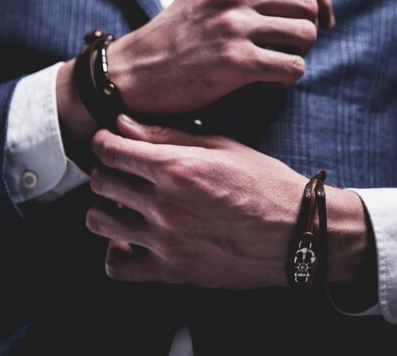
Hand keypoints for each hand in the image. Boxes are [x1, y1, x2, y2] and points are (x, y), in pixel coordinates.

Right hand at [57, 0, 333, 151]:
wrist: (133, 72)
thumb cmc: (173, 38)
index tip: (322, 20)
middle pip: (308, 6)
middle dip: (309, 32)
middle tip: (291, 50)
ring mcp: (234, 26)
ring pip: (306, 35)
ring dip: (299, 55)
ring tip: (276, 66)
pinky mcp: (235, 62)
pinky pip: (293, 67)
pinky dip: (287, 78)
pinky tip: (268, 82)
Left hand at [87, 115, 369, 289]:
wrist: (297, 233)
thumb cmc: (264, 183)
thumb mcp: (221, 146)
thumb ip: (167, 134)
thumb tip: (122, 124)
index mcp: (176, 169)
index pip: (109, 150)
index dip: (104, 141)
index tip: (110, 142)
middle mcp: (164, 206)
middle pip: (101, 182)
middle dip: (108, 169)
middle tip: (125, 169)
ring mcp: (165, 243)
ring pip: (99, 221)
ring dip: (107, 206)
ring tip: (127, 202)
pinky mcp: (172, 272)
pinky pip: (117, 266)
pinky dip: (117, 250)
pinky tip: (133, 238)